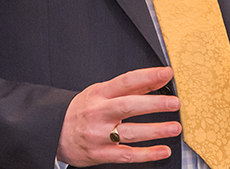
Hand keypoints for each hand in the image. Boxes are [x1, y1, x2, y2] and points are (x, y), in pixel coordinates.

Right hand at [57, 67, 181, 164]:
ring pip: (130, 133)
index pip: (126, 81)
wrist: (54, 132)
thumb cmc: (82, 110)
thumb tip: (156, 80)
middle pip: (128, 106)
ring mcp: (98, 135)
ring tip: (175, 127)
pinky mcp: (100, 154)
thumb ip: (130, 88)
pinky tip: (163, 150)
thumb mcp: (101, 92)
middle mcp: (99, 113)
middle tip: (174, 103)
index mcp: (99, 94)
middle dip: (154, 104)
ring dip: (155, 130)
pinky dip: (147, 154)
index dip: (148, 76)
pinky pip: (126, 155)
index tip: (167, 73)